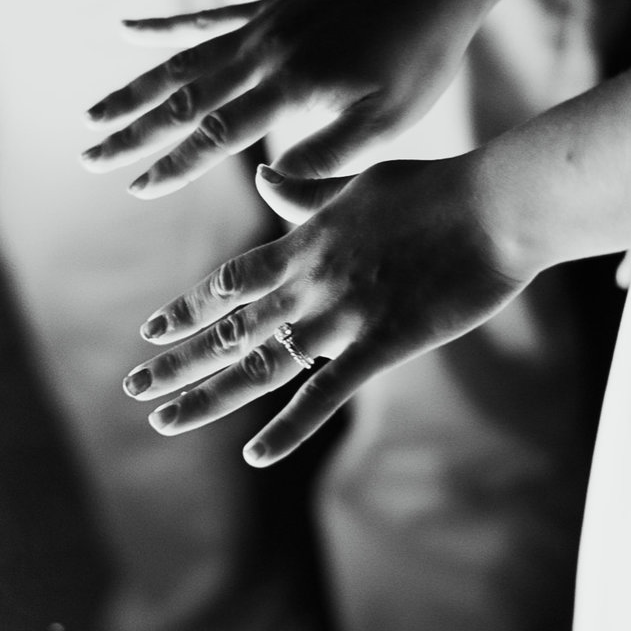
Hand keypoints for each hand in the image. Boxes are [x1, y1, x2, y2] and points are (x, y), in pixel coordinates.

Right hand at [80, 0, 492, 195]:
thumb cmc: (421, 59)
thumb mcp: (390, 119)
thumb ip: (328, 155)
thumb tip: (266, 179)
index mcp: (290, 88)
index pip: (216, 134)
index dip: (173, 164)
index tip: (134, 187)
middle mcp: (261, 55)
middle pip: (181, 100)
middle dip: (132, 132)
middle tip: (89, 157)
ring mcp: (259, 27)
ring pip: (180, 62)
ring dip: (133, 89)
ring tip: (92, 113)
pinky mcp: (266, 7)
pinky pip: (202, 18)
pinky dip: (160, 28)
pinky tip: (125, 30)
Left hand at [121, 157, 535, 465]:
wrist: (496, 204)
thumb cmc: (434, 189)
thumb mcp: (355, 184)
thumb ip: (305, 193)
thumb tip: (264, 176)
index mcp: (301, 246)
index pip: (227, 286)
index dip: (188, 312)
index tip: (152, 333)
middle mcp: (308, 284)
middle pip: (228, 331)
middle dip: (178, 362)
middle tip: (134, 387)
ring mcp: (341, 316)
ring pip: (258, 365)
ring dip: (208, 396)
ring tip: (163, 421)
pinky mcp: (381, 344)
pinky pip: (324, 394)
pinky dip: (288, 427)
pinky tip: (254, 454)